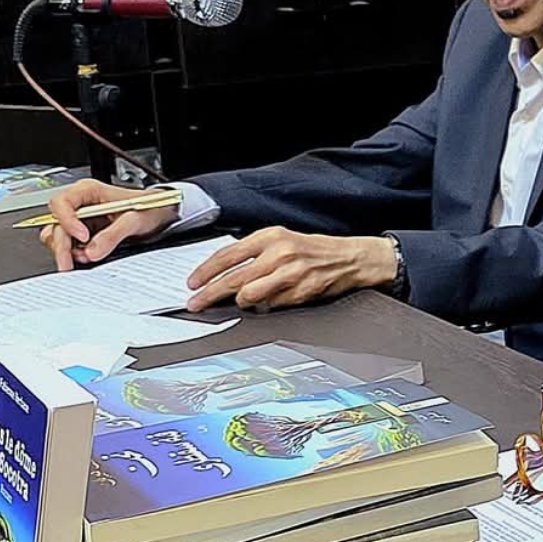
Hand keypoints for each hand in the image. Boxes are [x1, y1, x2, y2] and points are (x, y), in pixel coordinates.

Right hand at [39, 178, 173, 270]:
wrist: (160, 215)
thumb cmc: (149, 209)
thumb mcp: (135, 219)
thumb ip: (114, 234)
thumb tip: (92, 251)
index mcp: (89, 191)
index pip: (62, 202)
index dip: (67, 220)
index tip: (82, 237)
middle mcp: (80, 203)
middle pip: (56, 223)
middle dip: (61, 244)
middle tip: (69, 263)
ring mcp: (78, 219)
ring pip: (57, 235)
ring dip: (65, 251)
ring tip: (82, 260)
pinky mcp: (81, 233)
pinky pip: (67, 244)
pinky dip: (72, 254)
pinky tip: (85, 258)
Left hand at [185, 227, 397, 312]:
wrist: (350, 258)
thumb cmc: (314, 250)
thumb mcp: (281, 241)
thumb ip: (254, 253)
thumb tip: (223, 271)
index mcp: (270, 236)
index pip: (228, 254)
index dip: (206, 271)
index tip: (192, 282)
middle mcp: (279, 252)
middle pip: (233, 278)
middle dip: (210, 293)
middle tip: (196, 303)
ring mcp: (290, 273)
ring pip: (249, 294)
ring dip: (240, 301)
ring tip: (241, 300)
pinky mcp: (300, 291)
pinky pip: (271, 304)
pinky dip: (267, 304)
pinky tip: (272, 299)